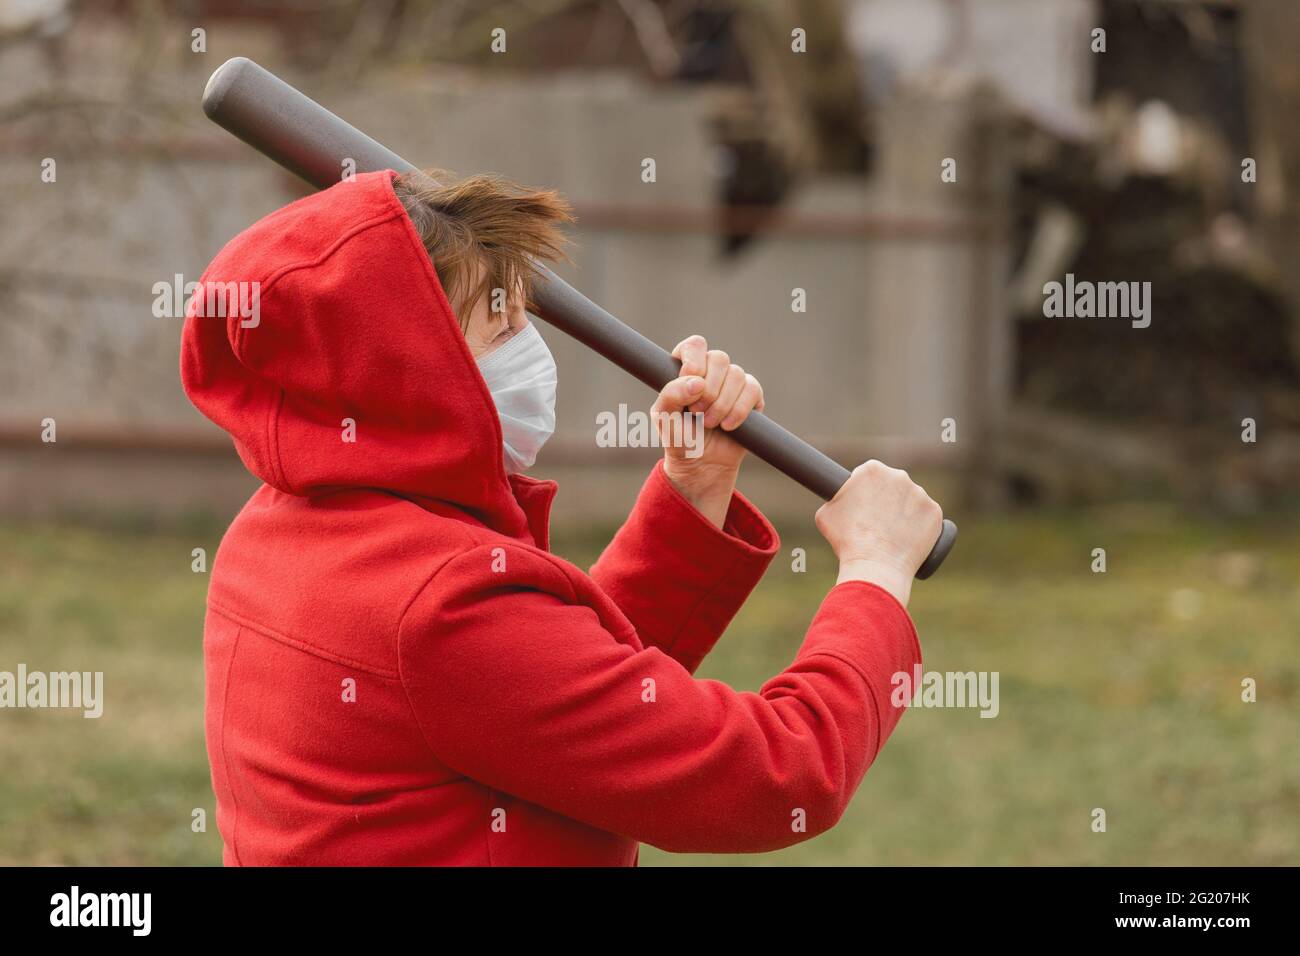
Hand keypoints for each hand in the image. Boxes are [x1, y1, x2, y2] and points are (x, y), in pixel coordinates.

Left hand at [653, 335, 763, 527]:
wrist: (701, 465)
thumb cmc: (679, 438)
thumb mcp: (663, 417)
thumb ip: (671, 394)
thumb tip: (698, 382)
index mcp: (688, 370)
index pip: (695, 345)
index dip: (694, 361)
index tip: (690, 385)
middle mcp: (711, 372)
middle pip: (719, 358)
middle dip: (709, 389)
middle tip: (697, 413)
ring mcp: (733, 383)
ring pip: (737, 374)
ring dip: (722, 404)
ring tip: (710, 423)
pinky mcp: (752, 397)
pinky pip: (753, 390)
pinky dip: (739, 410)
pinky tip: (729, 426)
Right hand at [814, 460, 942, 607]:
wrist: (875, 567)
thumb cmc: (846, 541)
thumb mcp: (826, 513)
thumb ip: (837, 498)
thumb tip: (842, 498)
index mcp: (872, 470)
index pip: (869, 475)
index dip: (865, 491)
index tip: (864, 506)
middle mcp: (899, 476)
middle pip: (893, 485)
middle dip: (887, 500)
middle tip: (877, 523)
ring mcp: (920, 494)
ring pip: (911, 501)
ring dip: (904, 513)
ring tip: (892, 536)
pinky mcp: (935, 513)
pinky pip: (927, 517)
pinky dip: (920, 527)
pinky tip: (908, 540)